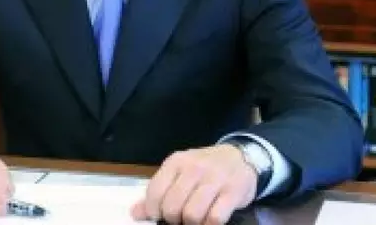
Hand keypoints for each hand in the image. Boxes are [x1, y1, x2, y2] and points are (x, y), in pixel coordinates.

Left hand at [130, 144, 256, 224]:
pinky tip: (209, 220)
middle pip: (173, 207)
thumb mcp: (179, 172)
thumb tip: (135, 213)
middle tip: (180, 218)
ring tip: (195, 219)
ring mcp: (215, 179)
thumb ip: (159, 191)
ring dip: (192, 223)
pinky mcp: (233, 192)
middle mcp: (194, 168)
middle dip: (174, 219)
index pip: (155, 193)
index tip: (161, 215)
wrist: (240, 157)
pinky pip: (214, 218)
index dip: (154, 211)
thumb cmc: (205, 168)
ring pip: (192, 214)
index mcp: (176, 162)